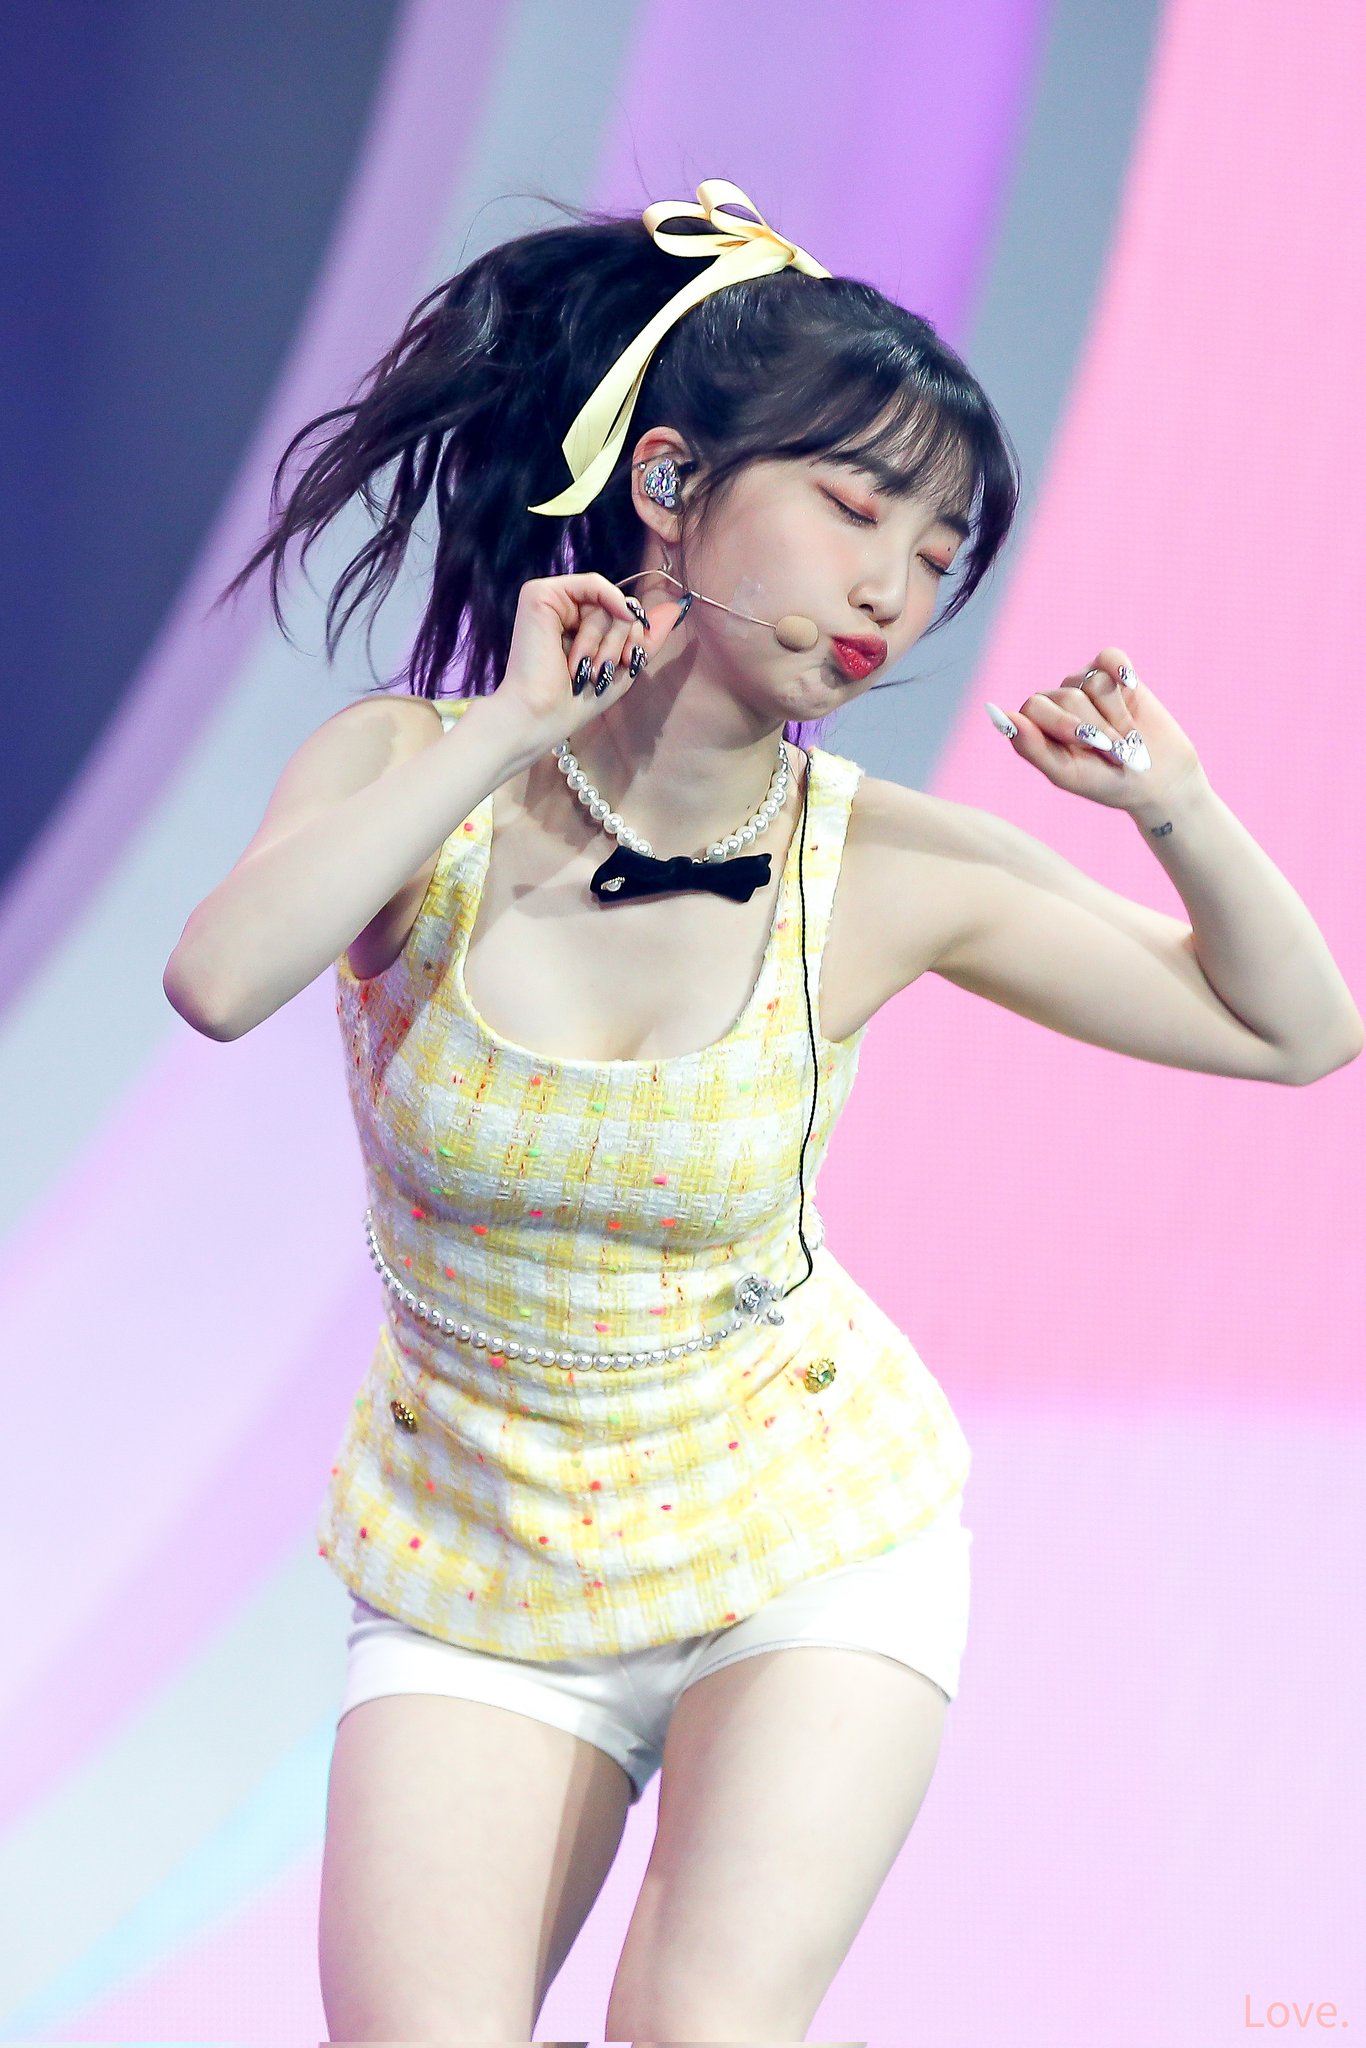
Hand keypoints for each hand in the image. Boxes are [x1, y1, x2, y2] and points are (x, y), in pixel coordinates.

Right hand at [494, 573, 686, 753]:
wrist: (542, 716)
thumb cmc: (575, 702)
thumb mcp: (623, 667)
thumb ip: (648, 635)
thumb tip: (679, 607)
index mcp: (576, 627)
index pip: (621, 615)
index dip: (634, 636)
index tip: (626, 666)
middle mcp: (562, 611)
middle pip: (616, 606)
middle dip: (620, 640)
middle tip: (599, 670)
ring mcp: (550, 600)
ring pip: (607, 600)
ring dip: (608, 638)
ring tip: (586, 666)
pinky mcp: (539, 595)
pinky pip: (593, 584)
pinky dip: (611, 602)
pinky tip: (615, 619)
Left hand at [985, 648, 1204, 812]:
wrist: (1158, 779)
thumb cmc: (1107, 782)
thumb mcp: (1067, 774)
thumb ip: (1031, 748)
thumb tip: (1001, 715)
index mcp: (1037, 727)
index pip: (1033, 707)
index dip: (1063, 724)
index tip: (1088, 745)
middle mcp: (1057, 702)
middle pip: (1067, 696)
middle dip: (1097, 727)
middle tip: (1114, 751)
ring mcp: (1085, 684)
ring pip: (1093, 681)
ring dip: (1116, 714)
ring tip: (1127, 736)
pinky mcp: (1114, 672)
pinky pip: (1110, 656)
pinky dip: (1122, 671)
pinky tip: (1131, 687)